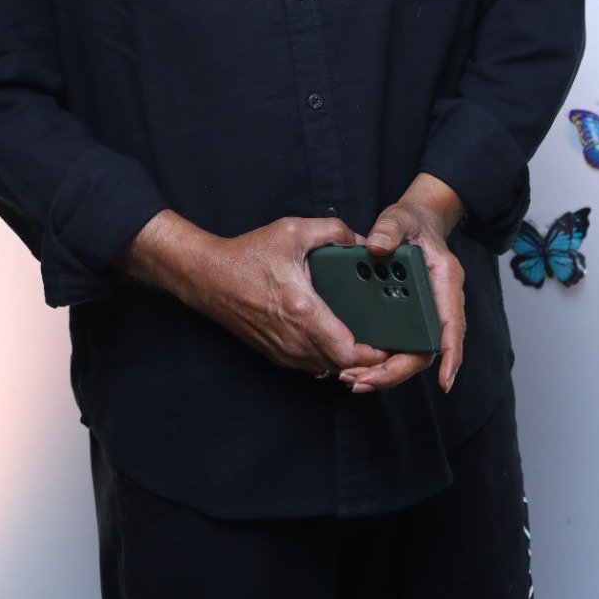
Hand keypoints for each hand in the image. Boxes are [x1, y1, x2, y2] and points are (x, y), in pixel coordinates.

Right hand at [119, 209, 389, 376]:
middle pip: (343, 364)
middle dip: (368, 357)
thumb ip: (333, 231)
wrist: (208, 277)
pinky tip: (337, 337)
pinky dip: (328, 357)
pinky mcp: (275, 354)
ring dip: (347, 359)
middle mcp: (294, 338)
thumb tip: (362, 241)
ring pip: (328, 367)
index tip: (391, 340)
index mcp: (303, 310)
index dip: (375, 352)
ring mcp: (283, 350)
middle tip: (386, 338)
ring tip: (366, 338)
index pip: (348, 351)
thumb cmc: (248, 255)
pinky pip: (311, 364)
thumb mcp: (293, 231)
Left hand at [338, 173, 465, 395]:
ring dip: (383, 373)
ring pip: (409, 355)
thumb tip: (377, 246)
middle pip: (425, 351)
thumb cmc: (412, 222)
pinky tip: (354, 368)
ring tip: (353, 381)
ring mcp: (420, 315)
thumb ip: (390, 228)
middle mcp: (436, 305)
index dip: (451, 354)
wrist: (414, 223)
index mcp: (444, 282)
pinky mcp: (404, 318)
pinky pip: (396, 346)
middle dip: (395, 372)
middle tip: (362, 382)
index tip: (445, 382)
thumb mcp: (400, 218)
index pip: (452, 324)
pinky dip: (377, 361)